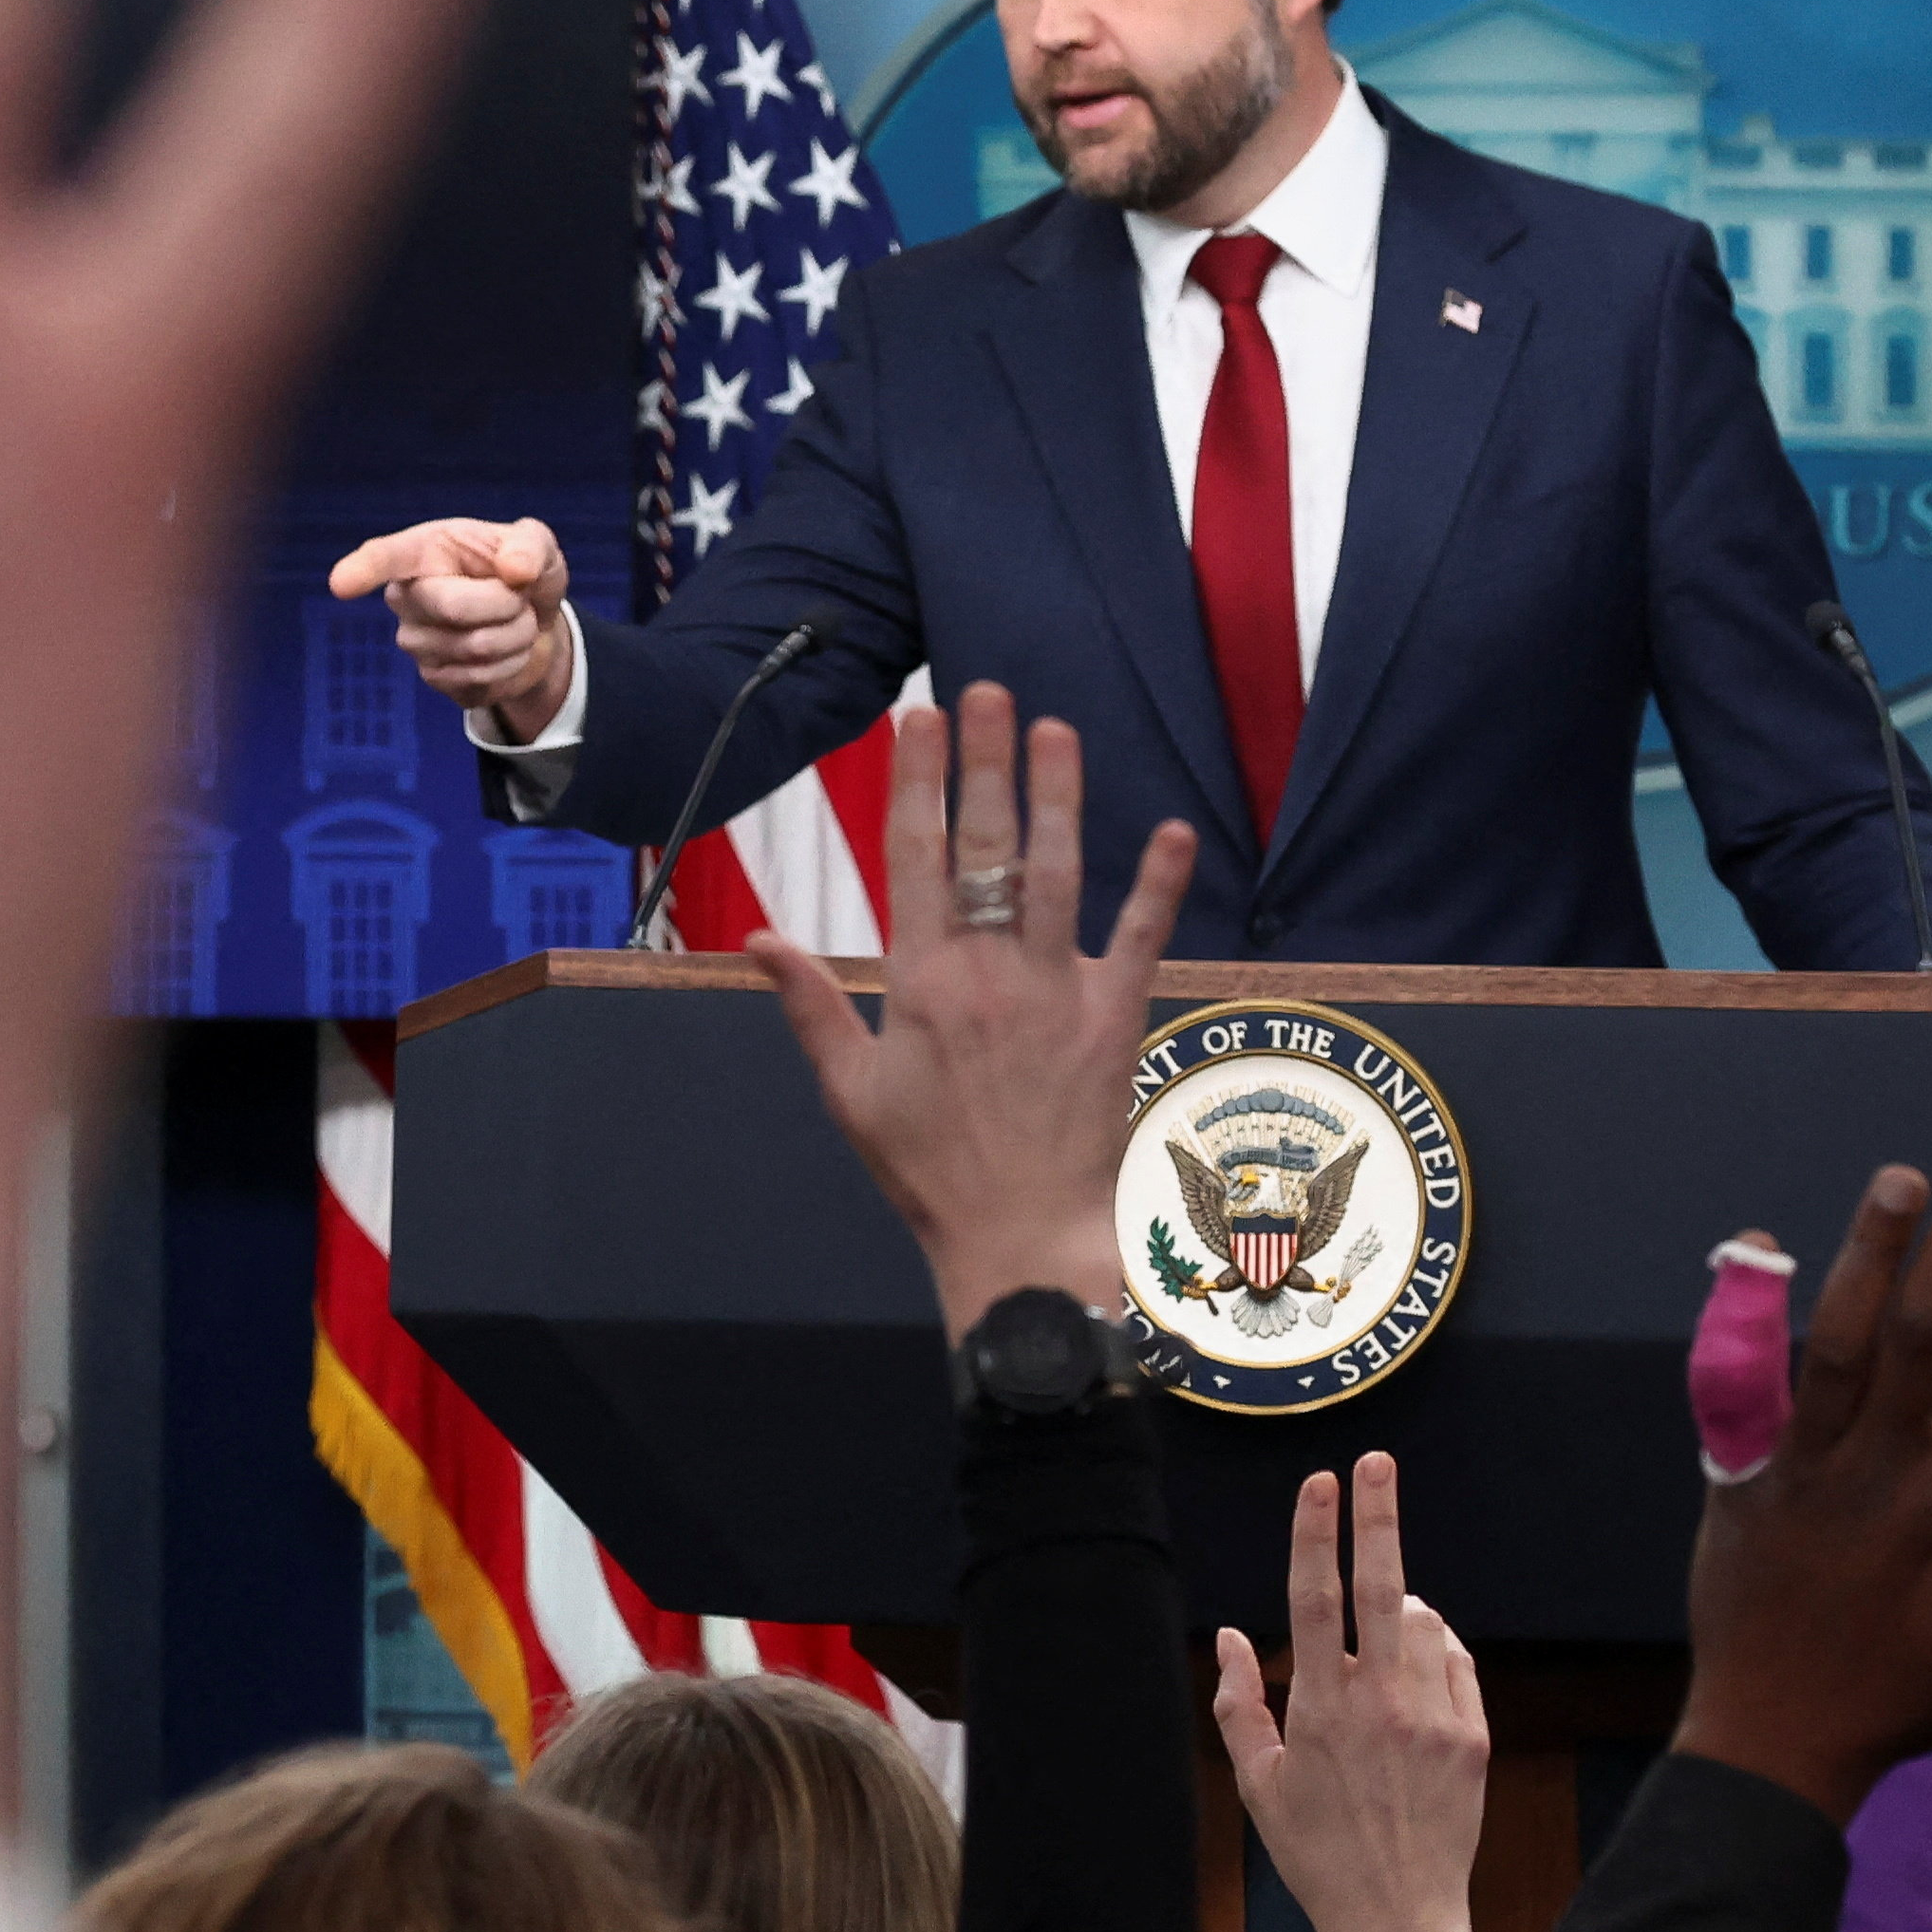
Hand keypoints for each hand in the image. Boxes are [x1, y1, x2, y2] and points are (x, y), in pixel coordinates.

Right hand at [327, 515, 571, 729]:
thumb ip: (530, 546)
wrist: (535, 622)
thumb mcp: (536, 546)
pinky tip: (505, 652)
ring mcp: (415, 642)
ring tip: (515, 623)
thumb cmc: (522, 572)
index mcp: (423, 550)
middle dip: (508, 605)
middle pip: (453, 607)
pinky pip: (479, 680)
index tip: (341, 584)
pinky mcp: (434, 678)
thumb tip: (516, 570)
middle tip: (519, 598)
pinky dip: (511, 666)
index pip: (385, 558)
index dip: (363, 570)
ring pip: (475, 648)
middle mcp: (407, 596)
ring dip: (516, 636)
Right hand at [754, 683, 1195, 1335]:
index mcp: (920, 985)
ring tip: (1056, 729)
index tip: (916, 719)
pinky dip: (1158, 886)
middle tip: (985, 691)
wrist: (1020, 1240)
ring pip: (1057, 874)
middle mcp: (989, 975)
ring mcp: (1057, 993)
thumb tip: (758, 941)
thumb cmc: (931, 1173)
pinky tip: (1173, 830)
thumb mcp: (850, 1093)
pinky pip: (1142, 940)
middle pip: (986, 847)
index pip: (915, 859)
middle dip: (984, 763)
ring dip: (1058, 796)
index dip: (915, 782)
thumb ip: (810, 1007)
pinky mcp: (1114, 1021)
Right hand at [1212, 1453, 1486, 1931]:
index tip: (1320, 1483)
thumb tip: (1229, 1635)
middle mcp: (1380, 1704)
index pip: (1315, 1601)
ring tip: (1382, 1628)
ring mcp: (1433, 1719)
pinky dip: (1437, 1648)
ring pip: (1422, 1623)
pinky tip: (1418, 1666)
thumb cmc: (1317, 1853)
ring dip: (1400, 1607)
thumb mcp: (1258, 1784)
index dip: (1315, 1534)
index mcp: (1319, 1709)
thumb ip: (1239, 1703)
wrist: (1397, 1919)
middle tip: (1377, 1463)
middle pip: (1381, 1588)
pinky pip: (1457, 1663)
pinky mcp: (1473, 1738)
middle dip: (1378, 1517)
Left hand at [1672, 1130, 1931, 1827]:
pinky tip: (1756, 1238)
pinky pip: (1741, 1377)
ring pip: (1835, 1337)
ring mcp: (1803, 1465)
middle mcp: (1878, 1472)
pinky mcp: (1740, 1469)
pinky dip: (1747, 1306)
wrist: (1774, 1740)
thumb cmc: (1905, 1697)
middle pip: (1923, 1332)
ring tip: (1900, 1171)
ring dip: (1867, 1249)